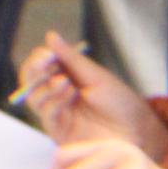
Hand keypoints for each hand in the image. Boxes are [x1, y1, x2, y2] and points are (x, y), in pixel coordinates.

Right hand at [17, 32, 167, 155]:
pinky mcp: (60, 132)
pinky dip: (53, 102)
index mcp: (65, 78)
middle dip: (34, 70)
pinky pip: (45, 115)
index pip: (40, 67)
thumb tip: (50, 36)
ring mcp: (58, 114)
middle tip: (45, 63)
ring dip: (46, 86)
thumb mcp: (95, 75)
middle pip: (31, 82)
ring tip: (65, 81)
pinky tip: (70, 94)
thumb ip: (70, 58)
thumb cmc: (120, 102)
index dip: (39, 59)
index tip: (47, 54)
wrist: (137, 128)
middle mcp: (58, 96)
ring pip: (34, 98)